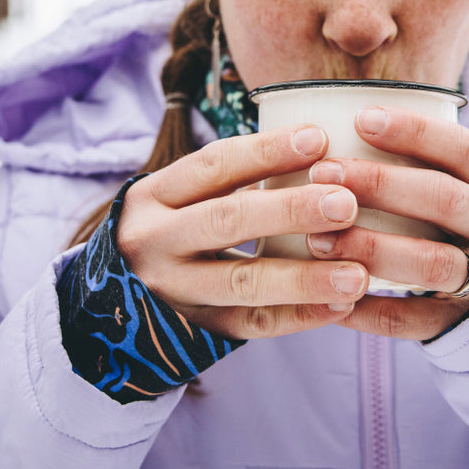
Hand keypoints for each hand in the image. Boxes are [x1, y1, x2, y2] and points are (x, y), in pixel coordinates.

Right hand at [116, 125, 369, 339]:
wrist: (112, 301)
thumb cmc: (170, 228)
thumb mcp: (180, 196)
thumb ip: (233, 178)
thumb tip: (319, 146)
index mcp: (155, 195)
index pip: (214, 165)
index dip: (267, 150)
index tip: (319, 138)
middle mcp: (156, 240)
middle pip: (228, 220)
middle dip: (291, 211)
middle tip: (347, 204)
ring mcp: (171, 290)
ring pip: (242, 282)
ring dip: (304, 278)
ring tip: (356, 274)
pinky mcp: (192, 330)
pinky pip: (250, 325)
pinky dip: (298, 316)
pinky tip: (340, 306)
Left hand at [304, 106, 468, 340]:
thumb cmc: (465, 224)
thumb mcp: (466, 187)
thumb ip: (423, 163)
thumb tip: (342, 124)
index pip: (461, 149)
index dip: (414, 131)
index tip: (362, 118)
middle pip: (444, 200)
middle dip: (381, 184)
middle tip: (325, 173)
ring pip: (432, 262)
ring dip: (371, 248)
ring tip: (318, 240)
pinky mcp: (460, 321)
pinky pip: (412, 319)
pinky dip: (368, 310)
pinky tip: (330, 298)